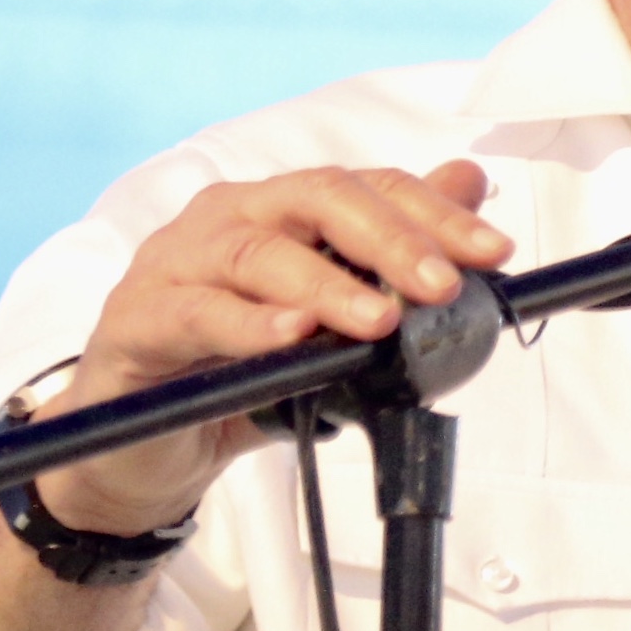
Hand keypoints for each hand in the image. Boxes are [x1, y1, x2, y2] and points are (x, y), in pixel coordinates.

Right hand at [31, 163, 512, 533]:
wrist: (142, 448)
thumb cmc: (238, 373)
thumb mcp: (329, 322)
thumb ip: (390, 257)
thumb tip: (468, 183)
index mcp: (278, 209)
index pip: (366, 187)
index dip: (434, 213)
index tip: (495, 251)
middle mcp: (226, 219)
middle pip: (317, 199)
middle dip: (391, 239)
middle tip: (444, 285)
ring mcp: (173, 264)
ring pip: (256, 253)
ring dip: (325, 285)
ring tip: (379, 318)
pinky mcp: (135, 322)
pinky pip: (194, 314)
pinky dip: (247, 325)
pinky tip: (291, 338)